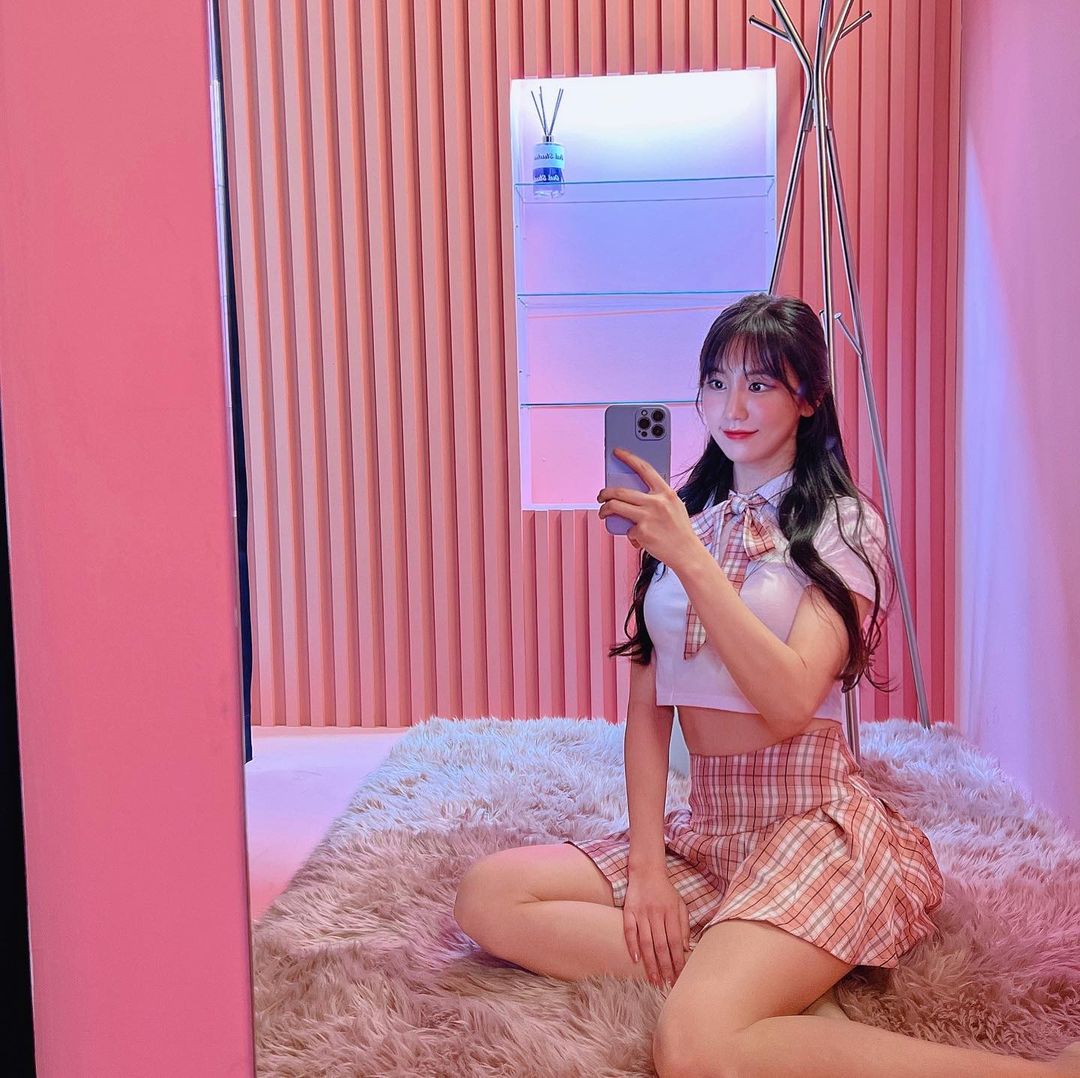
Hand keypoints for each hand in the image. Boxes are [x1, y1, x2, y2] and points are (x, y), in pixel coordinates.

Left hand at [597, 447, 698, 568]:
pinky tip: (638, 539)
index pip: (644, 469)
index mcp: (666, 492)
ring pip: (614, 506)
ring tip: (603, 512)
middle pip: (620, 491)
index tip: (617, 452)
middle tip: (601, 496)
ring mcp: (648, 516)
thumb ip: (657, 497)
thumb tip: (632, 494)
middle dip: (605, 492)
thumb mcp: (674, 506)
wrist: (687, 553)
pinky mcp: (641, 532)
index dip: (628, 458)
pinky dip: (630, 535)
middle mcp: (656, 502)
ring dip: (604, 509)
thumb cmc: (679, 531)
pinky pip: (626, 529)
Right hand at [622, 868, 692, 988]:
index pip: (675, 942)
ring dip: (650, 962)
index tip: (679, 977)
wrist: (646, 870)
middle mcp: (656, 913)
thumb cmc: (666, 891)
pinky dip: (631, 945)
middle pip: (661, 945)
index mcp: (671, 912)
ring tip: (653, 979)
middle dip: (665, 967)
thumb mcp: (680, 904)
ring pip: (646, 941)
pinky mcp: (628, 911)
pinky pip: (629, 930)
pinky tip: (635, 959)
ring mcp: (641, 912)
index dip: (678, 961)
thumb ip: (684, 925)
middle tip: (667, 985)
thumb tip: (685, 948)